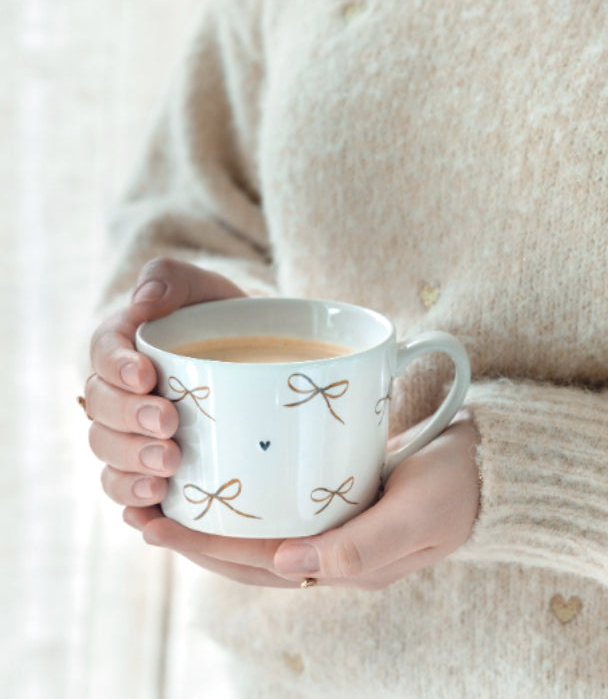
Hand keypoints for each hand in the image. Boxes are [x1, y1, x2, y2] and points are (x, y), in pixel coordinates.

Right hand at [85, 258, 244, 510]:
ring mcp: (131, 435)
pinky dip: (134, 503)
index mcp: (123, 347)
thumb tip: (143, 302)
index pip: (102, 354)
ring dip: (130, 465)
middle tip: (168, 425)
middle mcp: (119, 394)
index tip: (147, 376)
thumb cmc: (225, 320)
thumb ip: (172, 278)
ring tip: (168, 470)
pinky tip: (155, 511)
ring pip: (108, 455)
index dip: (117, 368)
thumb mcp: (207, 288)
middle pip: (100, 411)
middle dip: (129, 420)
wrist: (258, 361)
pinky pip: (125, 491)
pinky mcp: (149, 470)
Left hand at [123, 414, 480, 589]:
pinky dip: (243, 498)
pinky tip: (221, 480)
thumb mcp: (417, 516)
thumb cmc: (455, 486)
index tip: (154, 520)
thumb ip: (360, 548)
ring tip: (161, 499)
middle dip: (191, 536)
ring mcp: (330, 525)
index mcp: (342, 565)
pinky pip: (278, 506)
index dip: (203, 546)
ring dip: (209, 520)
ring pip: (256, 532)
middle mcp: (328, 551)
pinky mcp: (336, 497)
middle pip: (245, 552)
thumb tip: (287, 567)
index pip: (256, 561)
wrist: (487, 465)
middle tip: (139, 510)